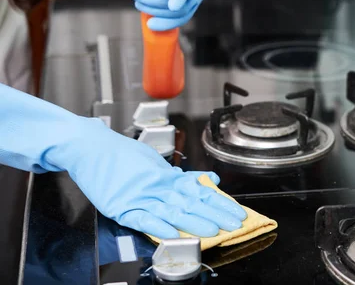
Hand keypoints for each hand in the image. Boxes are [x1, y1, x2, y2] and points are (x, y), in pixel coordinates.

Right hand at [52, 118, 246, 238]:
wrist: (90, 147)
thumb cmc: (122, 155)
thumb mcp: (155, 162)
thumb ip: (179, 176)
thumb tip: (206, 182)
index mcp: (166, 176)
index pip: (199, 191)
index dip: (219, 202)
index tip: (237, 211)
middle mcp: (157, 186)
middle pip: (191, 202)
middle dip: (215, 214)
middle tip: (235, 224)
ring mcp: (140, 196)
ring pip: (171, 211)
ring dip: (194, 222)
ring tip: (213, 231)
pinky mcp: (121, 207)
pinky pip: (143, 219)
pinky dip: (158, 226)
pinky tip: (173, 234)